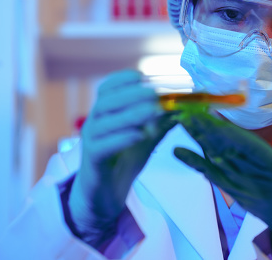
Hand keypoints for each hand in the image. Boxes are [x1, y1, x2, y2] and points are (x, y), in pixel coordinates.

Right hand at [68, 70, 176, 247]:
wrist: (105, 194)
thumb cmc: (124, 160)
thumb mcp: (146, 137)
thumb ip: (160, 122)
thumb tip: (181, 106)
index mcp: (104, 113)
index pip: (106, 88)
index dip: (123, 79)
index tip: (142, 77)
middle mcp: (93, 123)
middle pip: (106, 101)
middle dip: (131, 95)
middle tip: (154, 95)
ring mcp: (90, 142)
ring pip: (105, 122)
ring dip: (130, 114)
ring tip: (152, 112)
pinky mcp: (92, 161)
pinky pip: (102, 146)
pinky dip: (121, 138)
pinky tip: (140, 135)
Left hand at [174, 112, 271, 257]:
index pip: (245, 146)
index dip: (226, 130)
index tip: (210, 114)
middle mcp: (252, 178)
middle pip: (224, 150)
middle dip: (205, 130)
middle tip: (187, 110)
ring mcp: (240, 186)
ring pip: (214, 159)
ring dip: (198, 140)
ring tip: (182, 121)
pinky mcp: (234, 191)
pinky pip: (211, 175)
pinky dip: (195, 162)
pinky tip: (179, 151)